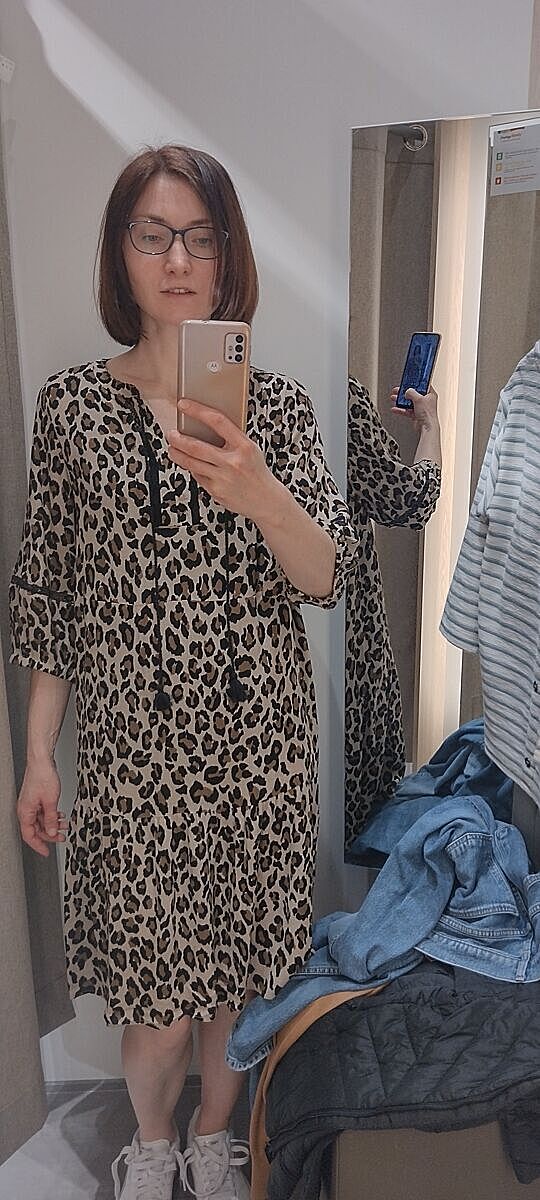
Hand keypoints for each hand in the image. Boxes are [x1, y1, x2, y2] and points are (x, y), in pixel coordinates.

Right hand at [17, 759, 67, 856]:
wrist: (42, 760)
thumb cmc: (42, 776)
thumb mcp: (50, 801)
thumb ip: (51, 819)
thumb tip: (51, 832)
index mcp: (25, 812)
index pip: (29, 836)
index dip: (38, 846)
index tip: (46, 852)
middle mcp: (26, 809)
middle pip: (36, 829)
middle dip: (49, 834)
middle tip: (61, 837)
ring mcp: (31, 803)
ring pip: (41, 820)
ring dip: (52, 824)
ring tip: (64, 825)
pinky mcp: (36, 798)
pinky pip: (43, 812)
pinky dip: (52, 815)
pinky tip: (60, 815)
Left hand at [167, 399, 276, 519]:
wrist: (267, 500)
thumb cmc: (257, 472)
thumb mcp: (251, 449)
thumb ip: (231, 438)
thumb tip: (205, 425)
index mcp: (244, 446)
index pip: (217, 421)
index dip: (197, 410)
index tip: (184, 405)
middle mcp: (233, 462)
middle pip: (196, 446)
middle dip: (178, 439)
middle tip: (171, 433)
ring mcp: (223, 478)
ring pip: (191, 463)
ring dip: (177, 454)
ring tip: (172, 448)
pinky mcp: (216, 491)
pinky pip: (197, 476)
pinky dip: (192, 468)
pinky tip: (190, 464)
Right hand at [390, 385, 438, 430]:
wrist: (426, 428)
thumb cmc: (428, 414)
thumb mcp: (418, 398)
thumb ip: (411, 392)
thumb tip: (407, 392)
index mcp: (430, 394)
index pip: (423, 386)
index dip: (415, 384)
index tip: (408, 382)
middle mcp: (426, 401)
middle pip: (414, 394)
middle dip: (404, 393)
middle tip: (397, 390)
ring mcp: (421, 408)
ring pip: (409, 402)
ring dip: (401, 401)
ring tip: (394, 398)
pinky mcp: (416, 415)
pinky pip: (406, 410)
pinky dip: (401, 409)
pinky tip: (395, 408)